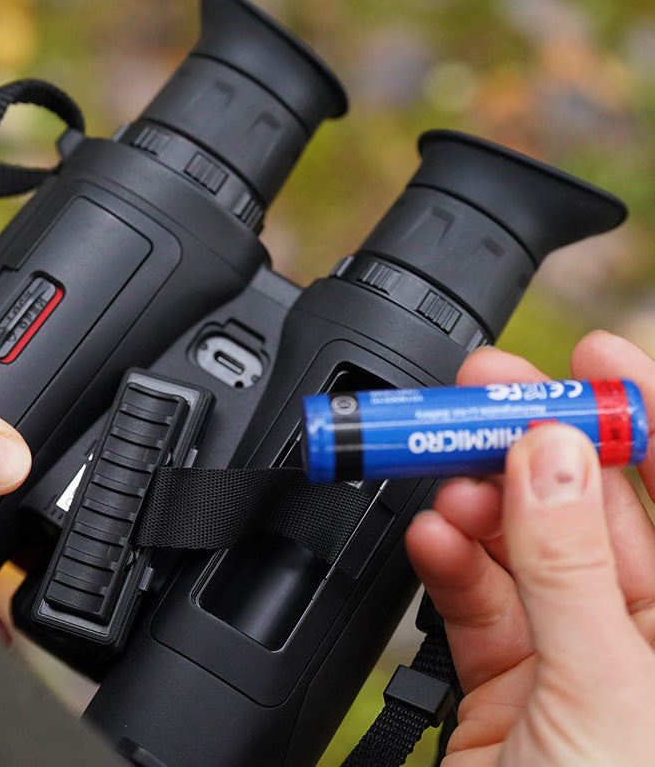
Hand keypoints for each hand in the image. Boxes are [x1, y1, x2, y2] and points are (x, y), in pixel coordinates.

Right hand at [405, 331, 654, 765]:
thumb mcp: (603, 707)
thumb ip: (573, 574)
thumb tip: (550, 455)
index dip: (650, 420)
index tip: (595, 357)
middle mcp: (648, 650)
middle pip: (600, 513)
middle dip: (540, 445)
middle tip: (481, 393)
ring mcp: (575, 666)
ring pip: (528, 550)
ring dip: (481, 504)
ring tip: (442, 474)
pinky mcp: (505, 686)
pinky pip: (478, 600)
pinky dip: (449, 563)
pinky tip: (432, 538)